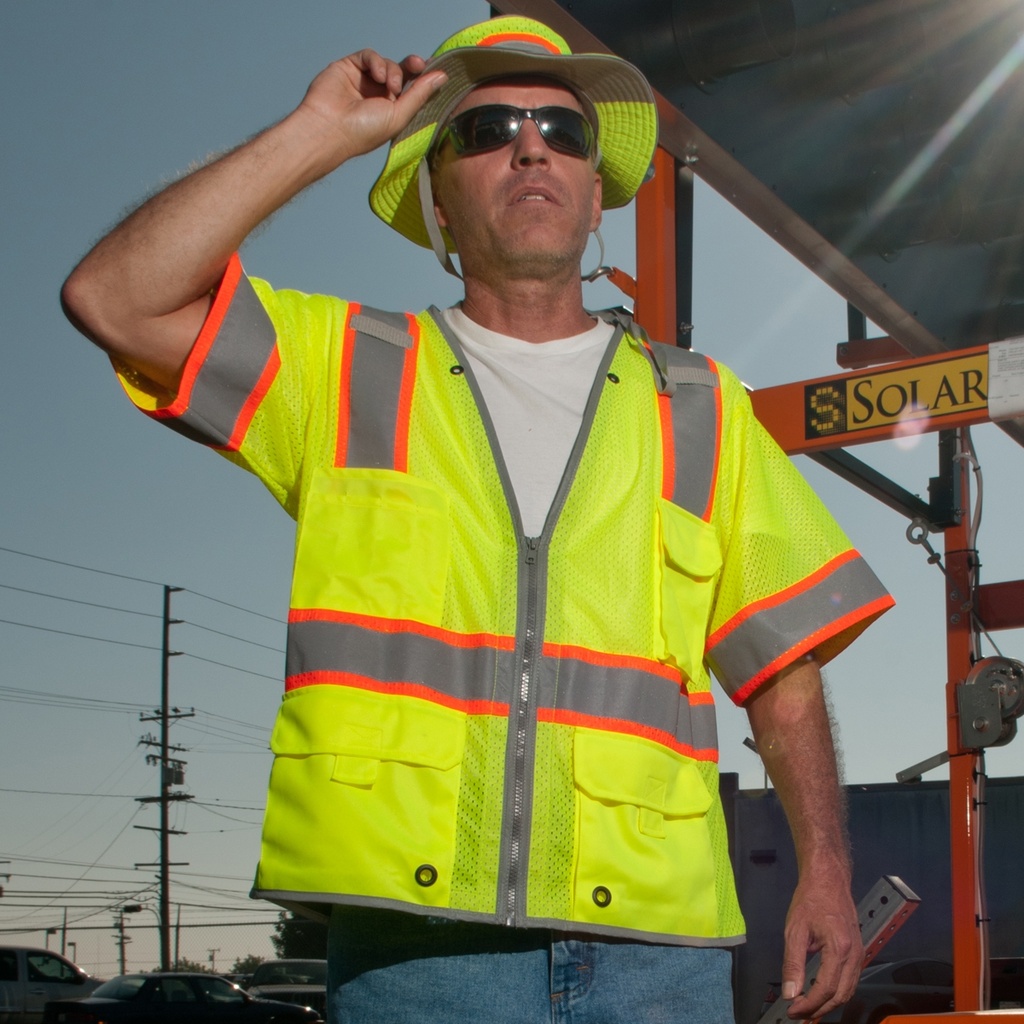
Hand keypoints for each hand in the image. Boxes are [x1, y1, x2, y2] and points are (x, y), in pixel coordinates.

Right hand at [296, 49, 446, 165]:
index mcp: (391, 110)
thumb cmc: (363, 131)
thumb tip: (442, 77)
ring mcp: (363, 81)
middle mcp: (377, 95)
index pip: (411, 89)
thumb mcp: (399, 115)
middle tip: (418, 64)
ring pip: (386, 63)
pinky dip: (376, 61)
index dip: (422, 78)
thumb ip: (419, 94)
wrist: (329, 128)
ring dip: (393, 70)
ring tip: (390, 85)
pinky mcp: (349, 67)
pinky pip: (368, 56)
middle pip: (401, 72)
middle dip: (411, 67)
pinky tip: (377, 74)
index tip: (433, 70)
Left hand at [781, 868, 861, 1020]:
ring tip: (808, 1007)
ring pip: (848, 990)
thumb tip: (790, 991)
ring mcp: (859, 953)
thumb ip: (792, 963)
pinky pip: (851, 980)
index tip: (793, 1010)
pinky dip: (837, 991)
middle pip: (840, 995)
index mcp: (839, 948)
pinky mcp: (858, 951)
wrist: (828, 879)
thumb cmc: (811, 899)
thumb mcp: (795, 930)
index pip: (826, 989)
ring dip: (829, 1003)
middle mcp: (854, 954)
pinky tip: (821, 992)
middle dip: (819, 1009)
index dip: (809, 1004)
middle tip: (798, 1013)